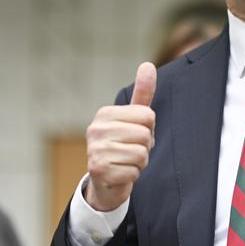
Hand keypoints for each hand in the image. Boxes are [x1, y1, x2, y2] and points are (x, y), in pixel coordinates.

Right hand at [85, 62, 156, 210]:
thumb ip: (142, 93)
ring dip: (140, 162)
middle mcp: (96, 129)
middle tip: (130, 150)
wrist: (106, 180)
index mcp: (105, 114)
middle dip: (145, 146)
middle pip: (145, 135)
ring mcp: (95, 150)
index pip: (148, 116)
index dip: (149, 129)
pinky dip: (133, 175)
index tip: (135, 135)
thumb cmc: (123, 144)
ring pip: (141, 154)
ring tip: (126, 161)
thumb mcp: (133, 118)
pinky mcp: (99, 170)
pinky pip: (134, 171)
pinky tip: (121, 173)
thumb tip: (148, 65)